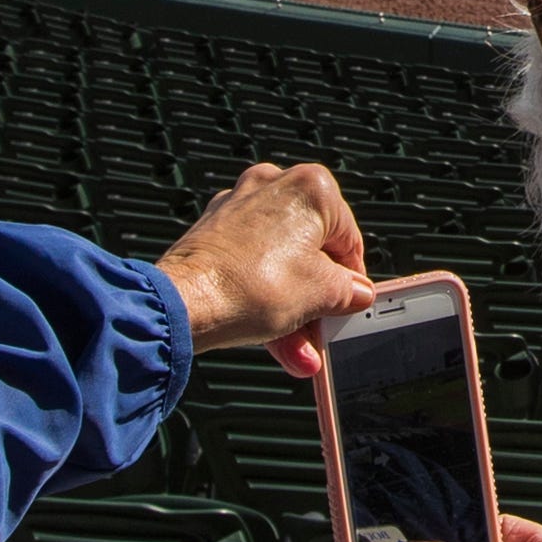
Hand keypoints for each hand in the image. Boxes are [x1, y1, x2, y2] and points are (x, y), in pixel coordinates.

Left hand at [157, 162, 372, 372]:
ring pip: (279, 266)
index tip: (350, 307)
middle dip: (317, 306)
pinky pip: (250, 268)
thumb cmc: (252, 287)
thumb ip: (350, 291)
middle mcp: (273, 187)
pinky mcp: (213, 233)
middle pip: (310, 255)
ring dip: (292, 314)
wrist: (184, 304)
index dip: (352, 282)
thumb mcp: (324, 294)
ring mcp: (238, 208)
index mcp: (311, 188)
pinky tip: (272, 338)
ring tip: (298, 355)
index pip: (348, 240)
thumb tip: (357, 293)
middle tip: (322, 336)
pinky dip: (262, 301)